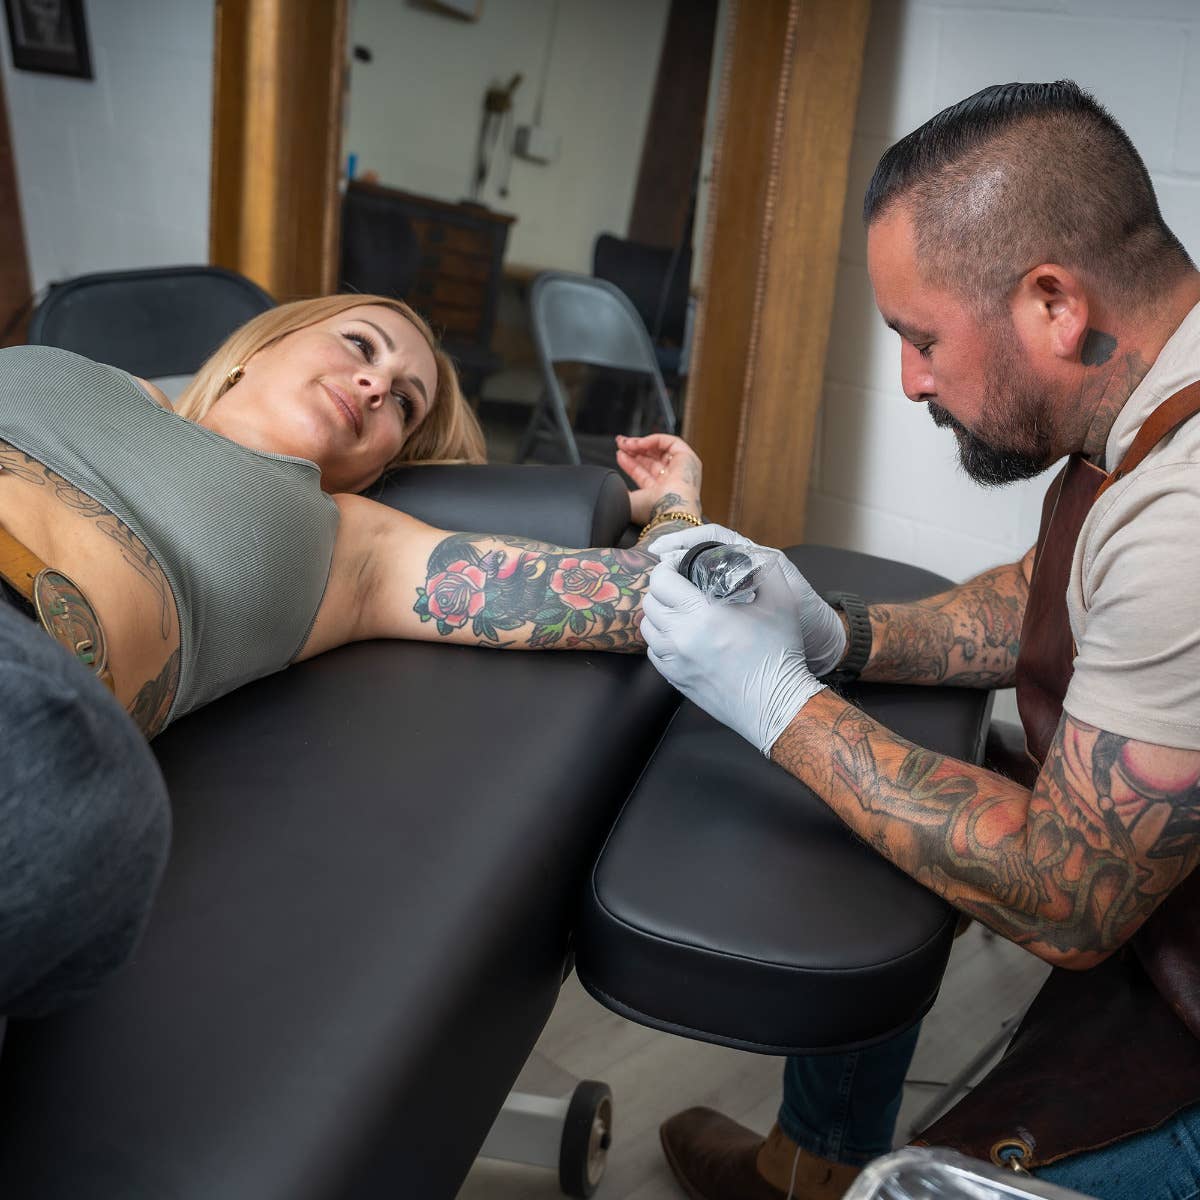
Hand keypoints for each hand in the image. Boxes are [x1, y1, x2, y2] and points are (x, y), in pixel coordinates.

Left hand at [616, 433, 701, 526]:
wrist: (670, 511)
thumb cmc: (652, 511)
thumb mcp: (628, 501)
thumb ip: (619, 492)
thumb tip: (609, 486)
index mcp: (661, 495)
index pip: (645, 474)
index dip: (630, 463)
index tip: (619, 454)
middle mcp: (674, 482)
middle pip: (652, 459)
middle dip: (634, 450)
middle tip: (620, 444)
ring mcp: (682, 470)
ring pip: (660, 449)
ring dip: (641, 444)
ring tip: (625, 443)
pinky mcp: (688, 458)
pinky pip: (669, 442)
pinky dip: (653, 440)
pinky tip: (638, 444)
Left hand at [648, 523, 847, 676]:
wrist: (775, 703)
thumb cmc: (780, 652)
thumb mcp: (781, 600)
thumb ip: (762, 569)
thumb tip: (748, 553)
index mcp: (702, 613)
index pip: (661, 580)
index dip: (666, 567)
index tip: (677, 565)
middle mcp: (681, 636)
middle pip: (649, 602)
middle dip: (661, 589)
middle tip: (679, 586)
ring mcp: (675, 660)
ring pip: (647, 627)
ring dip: (659, 614)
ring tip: (678, 609)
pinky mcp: (675, 679)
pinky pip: (654, 652)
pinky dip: (661, 639)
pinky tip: (680, 635)